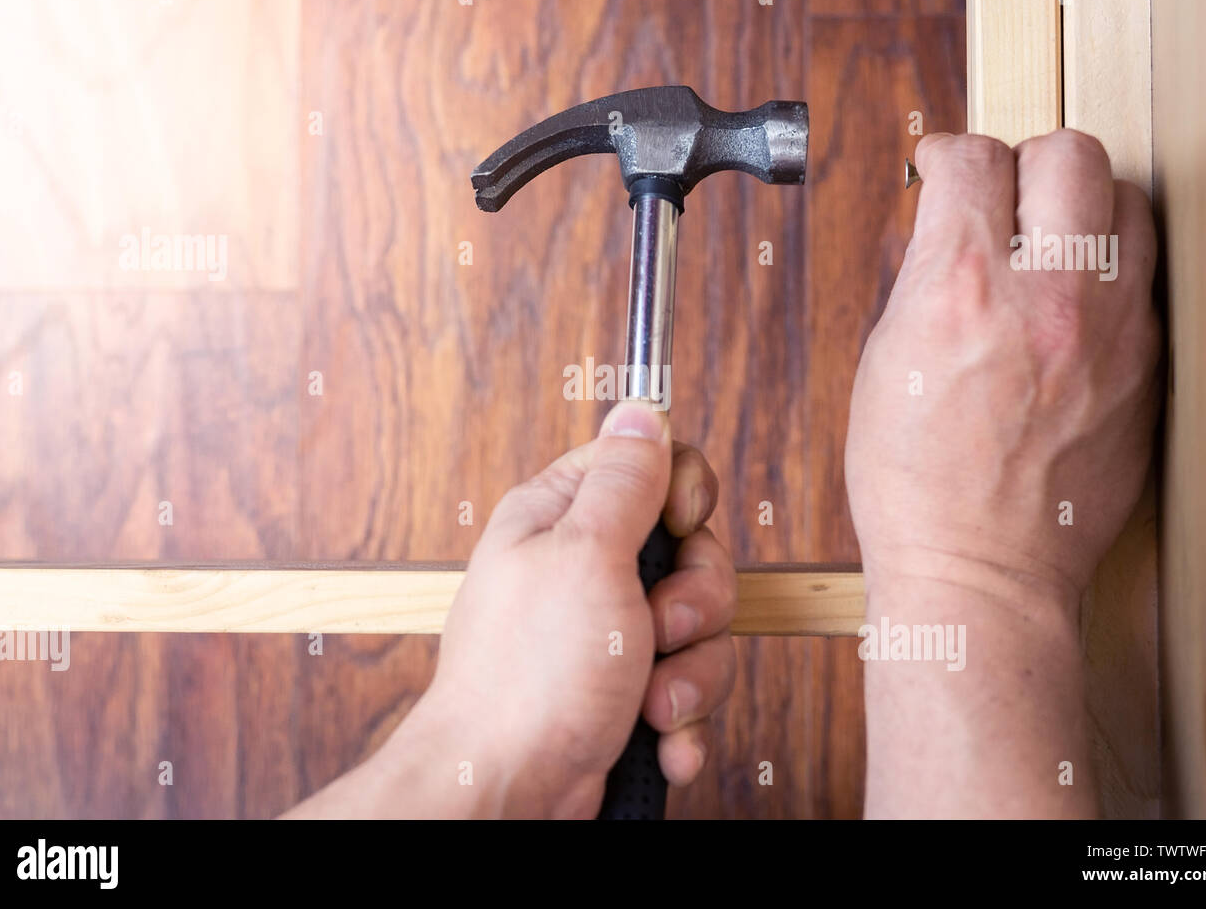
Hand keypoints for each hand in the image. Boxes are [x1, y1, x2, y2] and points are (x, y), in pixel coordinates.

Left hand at [286, 400, 736, 817]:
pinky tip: (656, 738)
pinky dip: (681, 721)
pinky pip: (688, 688)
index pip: (651, 466)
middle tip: (658, 628)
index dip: (683, 496)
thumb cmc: (527, 680)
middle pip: (692, 553)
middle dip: (695, 603)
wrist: (506, 794)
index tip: (679, 528)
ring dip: (690, 675)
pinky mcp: (624, 692)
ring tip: (650, 703)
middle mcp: (584, 570)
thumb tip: (642, 411)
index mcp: (563, 518)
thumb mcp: (586, 556)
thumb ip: (626, 481)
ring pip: (699, 629)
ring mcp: (606, 634)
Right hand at [847, 129, 1160, 608]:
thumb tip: (949, 230)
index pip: (971, 159)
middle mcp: (1046, 294)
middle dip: (1027, 159)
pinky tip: (1077, 301)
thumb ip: (925, 279)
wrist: (982, 569)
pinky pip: (1147, 275)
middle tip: (1005, 192)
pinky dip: (1112, 269)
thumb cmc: (916, 484)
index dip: (946, 154)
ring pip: (1129, 201)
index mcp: (958, 287)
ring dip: (1084, 206)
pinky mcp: (1148, 365)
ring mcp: (1111, 328)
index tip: (942, 167)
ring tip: (1053, 241)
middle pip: (1069, 152)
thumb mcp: (885, 362)